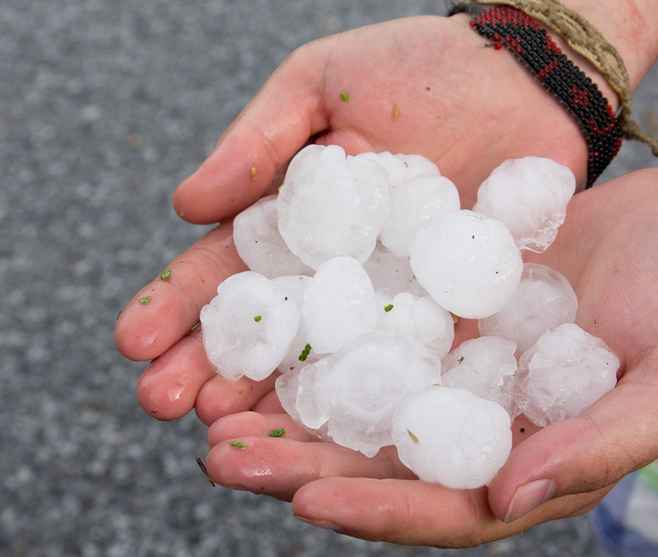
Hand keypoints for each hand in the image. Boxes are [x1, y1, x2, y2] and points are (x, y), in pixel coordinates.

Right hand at [115, 14, 596, 422]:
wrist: (525, 76)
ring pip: (322, 365)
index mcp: (293, 224)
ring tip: (222, 433)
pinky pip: (407, 366)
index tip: (132, 341)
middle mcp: (334, 275)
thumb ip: (256, 143)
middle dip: (207, 370)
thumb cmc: (417, 67)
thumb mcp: (319, 84)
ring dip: (270, 404)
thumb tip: (184, 206)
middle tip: (161, 404)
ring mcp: (391, 303)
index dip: (177, 306)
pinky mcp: (453, 318)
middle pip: (264, 333)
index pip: (223, 272)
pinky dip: (368, 402)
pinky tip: (327, 434)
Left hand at [200, 166, 657, 546]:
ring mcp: (455, 372)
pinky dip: (318, 338)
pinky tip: (265, 329)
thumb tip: (510, 500)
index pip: (444, 510)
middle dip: (300, 470)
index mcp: (530, 469)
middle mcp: (480, 430)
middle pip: (380, 465)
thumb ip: (605, 444)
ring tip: (212, 411)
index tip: (306, 501)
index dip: (376, 510)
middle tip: (221, 459)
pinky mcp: (440, 313)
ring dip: (288, 411)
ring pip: (360, 403)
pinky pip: (370, 330)